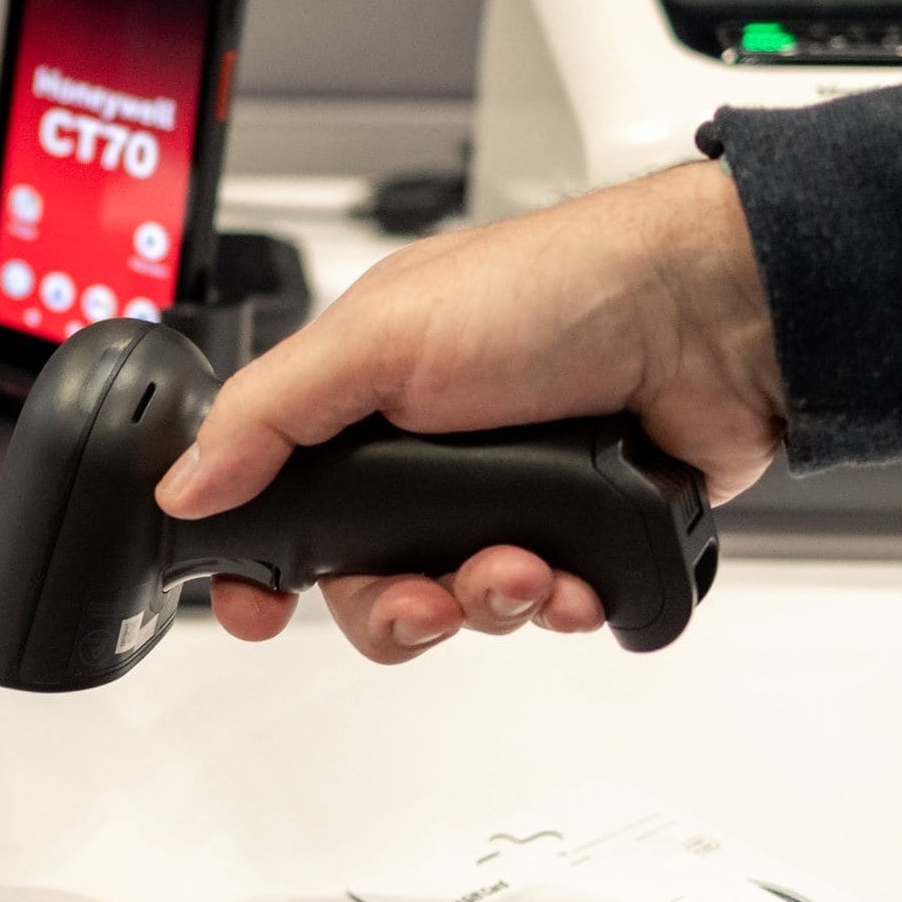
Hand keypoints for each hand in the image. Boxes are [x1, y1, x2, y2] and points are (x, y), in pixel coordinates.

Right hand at [158, 159, 783, 660]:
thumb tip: (187, 484)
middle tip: (428, 593)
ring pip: (457, 608)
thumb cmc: (560, 288)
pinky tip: (576, 574)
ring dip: (485, 602)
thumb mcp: (379, 334)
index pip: (281, 503)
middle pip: (366, 583)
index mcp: (363, 402)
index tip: (259, 611)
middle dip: (395, 605)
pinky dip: (558, 604)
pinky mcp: (582, 534)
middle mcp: (429, 457)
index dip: (262, 569)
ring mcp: (507, 498)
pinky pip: (545, 612)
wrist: (715, 317)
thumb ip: (271, 414)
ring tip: (523, 567)